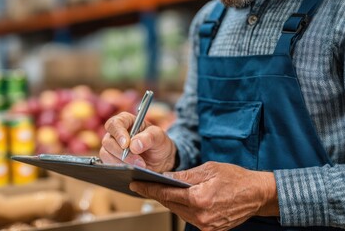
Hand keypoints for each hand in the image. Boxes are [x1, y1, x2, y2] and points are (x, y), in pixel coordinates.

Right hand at [100, 112, 176, 172]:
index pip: (114, 124)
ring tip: (139, 166)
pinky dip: (120, 169)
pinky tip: (132, 170)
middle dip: (123, 153)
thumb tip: (134, 145)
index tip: (126, 145)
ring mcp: (112, 148)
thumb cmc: (159, 143)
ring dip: (122, 163)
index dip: (118, 134)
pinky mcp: (112, 161)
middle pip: (108, 141)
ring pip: (106, 154)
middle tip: (139, 162)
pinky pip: (109, 165)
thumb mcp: (159, 137)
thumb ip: (149, 137)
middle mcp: (115, 134)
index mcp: (126, 121)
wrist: (161, 159)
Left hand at [130, 162, 278, 230]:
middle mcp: (201, 215)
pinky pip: (189, 217)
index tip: (136, 185)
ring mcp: (206, 226)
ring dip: (169, 201)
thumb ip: (185, 176)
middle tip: (144, 185)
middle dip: (157, 194)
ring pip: (178, 212)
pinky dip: (182, 208)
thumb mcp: (208, 170)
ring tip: (159, 190)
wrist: (257, 194)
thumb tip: (165, 177)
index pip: (166, 194)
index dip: (148, 189)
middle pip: (170, 204)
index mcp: (200, 198)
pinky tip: (178, 199)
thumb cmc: (236, 178)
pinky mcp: (210, 230)